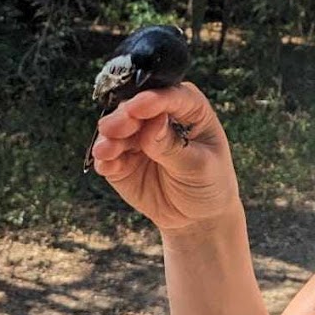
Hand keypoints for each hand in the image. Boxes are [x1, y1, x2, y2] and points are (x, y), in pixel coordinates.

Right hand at [88, 83, 241, 232]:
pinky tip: (106, 165)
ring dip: (109, 138)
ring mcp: (137, 138)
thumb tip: (152, 125)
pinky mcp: (121, 160)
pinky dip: (105, 160)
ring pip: (117, 130)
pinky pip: (108, 157)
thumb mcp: (199, 166)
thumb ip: (173, 146)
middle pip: (136, 108)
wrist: (198, 217)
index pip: (171, 97)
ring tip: (106, 150)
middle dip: (124, 117)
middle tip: (114, 128)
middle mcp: (159, 118)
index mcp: (189, 110)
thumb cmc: (210, 183)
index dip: (154, 100)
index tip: (138, 106)